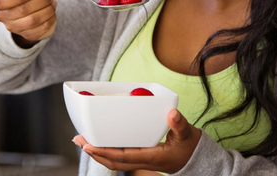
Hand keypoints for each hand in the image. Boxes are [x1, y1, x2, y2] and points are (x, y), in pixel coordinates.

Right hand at [0, 0, 57, 46]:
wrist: (37, 5)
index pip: (2, 2)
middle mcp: (3, 16)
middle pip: (22, 10)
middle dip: (40, 1)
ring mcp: (15, 28)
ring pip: (33, 21)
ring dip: (48, 9)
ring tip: (52, 2)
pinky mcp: (27, 35)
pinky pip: (41, 28)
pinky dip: (51, 18)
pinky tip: (52, 11)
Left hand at [72, 109, 200, 173]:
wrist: (197, 159)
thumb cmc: (191, 147)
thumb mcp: (187, 134)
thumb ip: (179, 124)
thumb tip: (172, 113)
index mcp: (152, 158)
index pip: (122, 157)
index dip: (104, 152)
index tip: (88, 145)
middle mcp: (144, 162)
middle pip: (113, 162)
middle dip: (94, 152)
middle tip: (78, 140)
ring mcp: (142, 161)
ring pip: (115, 161)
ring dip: (99, 152)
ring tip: (84, 141)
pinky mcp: (142, 156)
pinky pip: (121, 157)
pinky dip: (108, 151)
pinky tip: (103, 142)